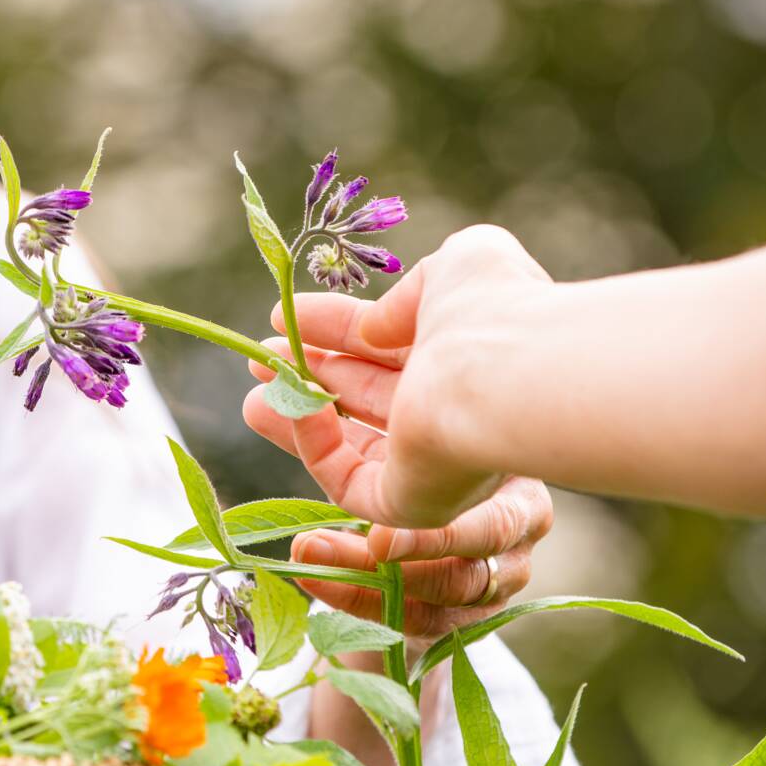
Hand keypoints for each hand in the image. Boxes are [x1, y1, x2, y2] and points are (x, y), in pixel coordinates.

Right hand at [243, 227, 554, 635]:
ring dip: (300, 413)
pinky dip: (314, 444)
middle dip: (309, 373)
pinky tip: (291, 404)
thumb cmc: (492, 307)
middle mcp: (454, 410)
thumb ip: (411, 289)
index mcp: (466, 355)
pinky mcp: (413, 502)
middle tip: (258, 355)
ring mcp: (437, 461)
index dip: (335, 328)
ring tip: (254, 390)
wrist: (511, 372)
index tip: (284, 314)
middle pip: (366, 395)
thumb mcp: (458, 264)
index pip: (389, 344)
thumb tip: (374, 327)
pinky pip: (349, 480)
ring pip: (352, 444)